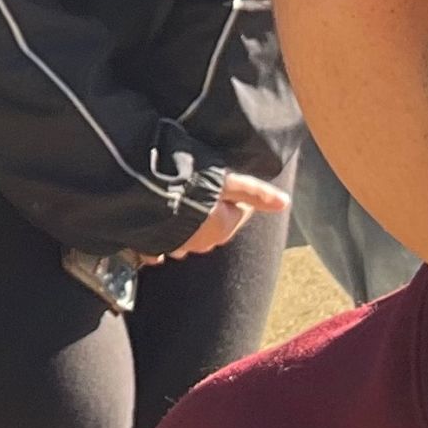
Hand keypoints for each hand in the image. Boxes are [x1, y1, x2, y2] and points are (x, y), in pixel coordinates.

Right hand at [166, 169, 292, 260]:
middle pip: (216, 222)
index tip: (217, 179)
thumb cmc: (188, 184)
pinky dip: (166, 234)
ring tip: (176, 196)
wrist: (142, 193)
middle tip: (196, 185)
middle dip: (211, 207)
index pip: (241, 210)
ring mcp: (179, 247)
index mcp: (224, 228)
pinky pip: (167, 241)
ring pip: (192, 232)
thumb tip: (285, 202)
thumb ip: (255, 192)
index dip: (231, 192)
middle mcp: (204, 244)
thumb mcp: (226, 182)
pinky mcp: (156, 246)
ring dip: (189, 219)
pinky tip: (159, 221)